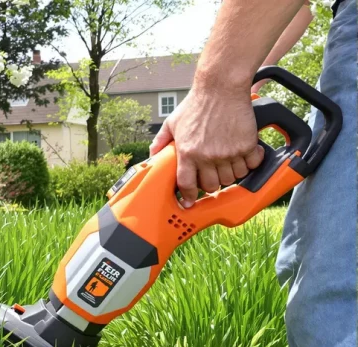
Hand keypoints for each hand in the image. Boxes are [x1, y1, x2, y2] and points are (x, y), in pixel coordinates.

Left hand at [149, 88, 264, 207]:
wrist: (221, 87)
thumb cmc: (197, 103)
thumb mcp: (172, 122)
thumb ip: (161, 141)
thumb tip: (153, 154)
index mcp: (187, 152)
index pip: (186, 185)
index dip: (188, 196)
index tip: (190, 201)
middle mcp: (207, 156)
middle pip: (211, 186)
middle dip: (211, 184)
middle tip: (213, 175)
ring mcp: (227, 152)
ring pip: (232, 178)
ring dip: (231, 174)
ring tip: (228, 163)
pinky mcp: (246, 146)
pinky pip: (250, 165)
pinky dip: (249, 163)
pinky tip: (244, 156)